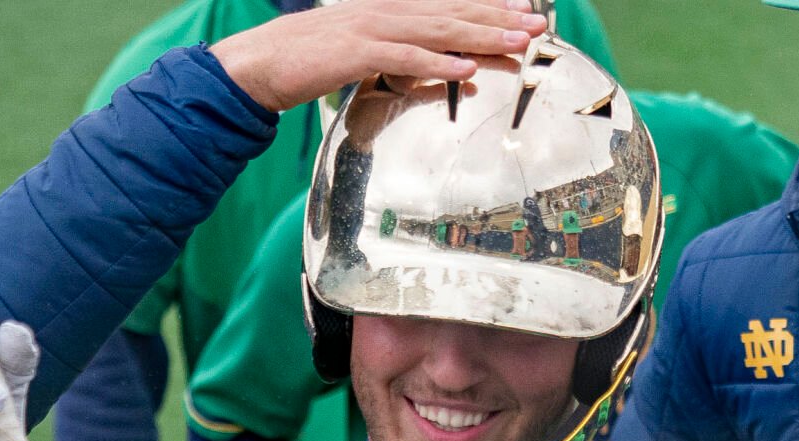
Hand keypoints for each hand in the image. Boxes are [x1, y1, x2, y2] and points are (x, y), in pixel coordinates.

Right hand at [212, 0, 548, 113]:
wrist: (261, 64)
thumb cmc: (310, 64)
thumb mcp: (367, 60)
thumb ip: (408, 65)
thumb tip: (449, 77)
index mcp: (389, 10)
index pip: (448, 6)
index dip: (488, 7)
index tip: (523, 13)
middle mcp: (386, 11)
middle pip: (452, 13)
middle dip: (498, 17)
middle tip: (537, 24)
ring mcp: (372, 28)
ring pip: (438, 31)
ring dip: (480, 35)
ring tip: (516, 43)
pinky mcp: (357, 52)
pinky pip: (406, 58)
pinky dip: (438, 63)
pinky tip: (467, 68)